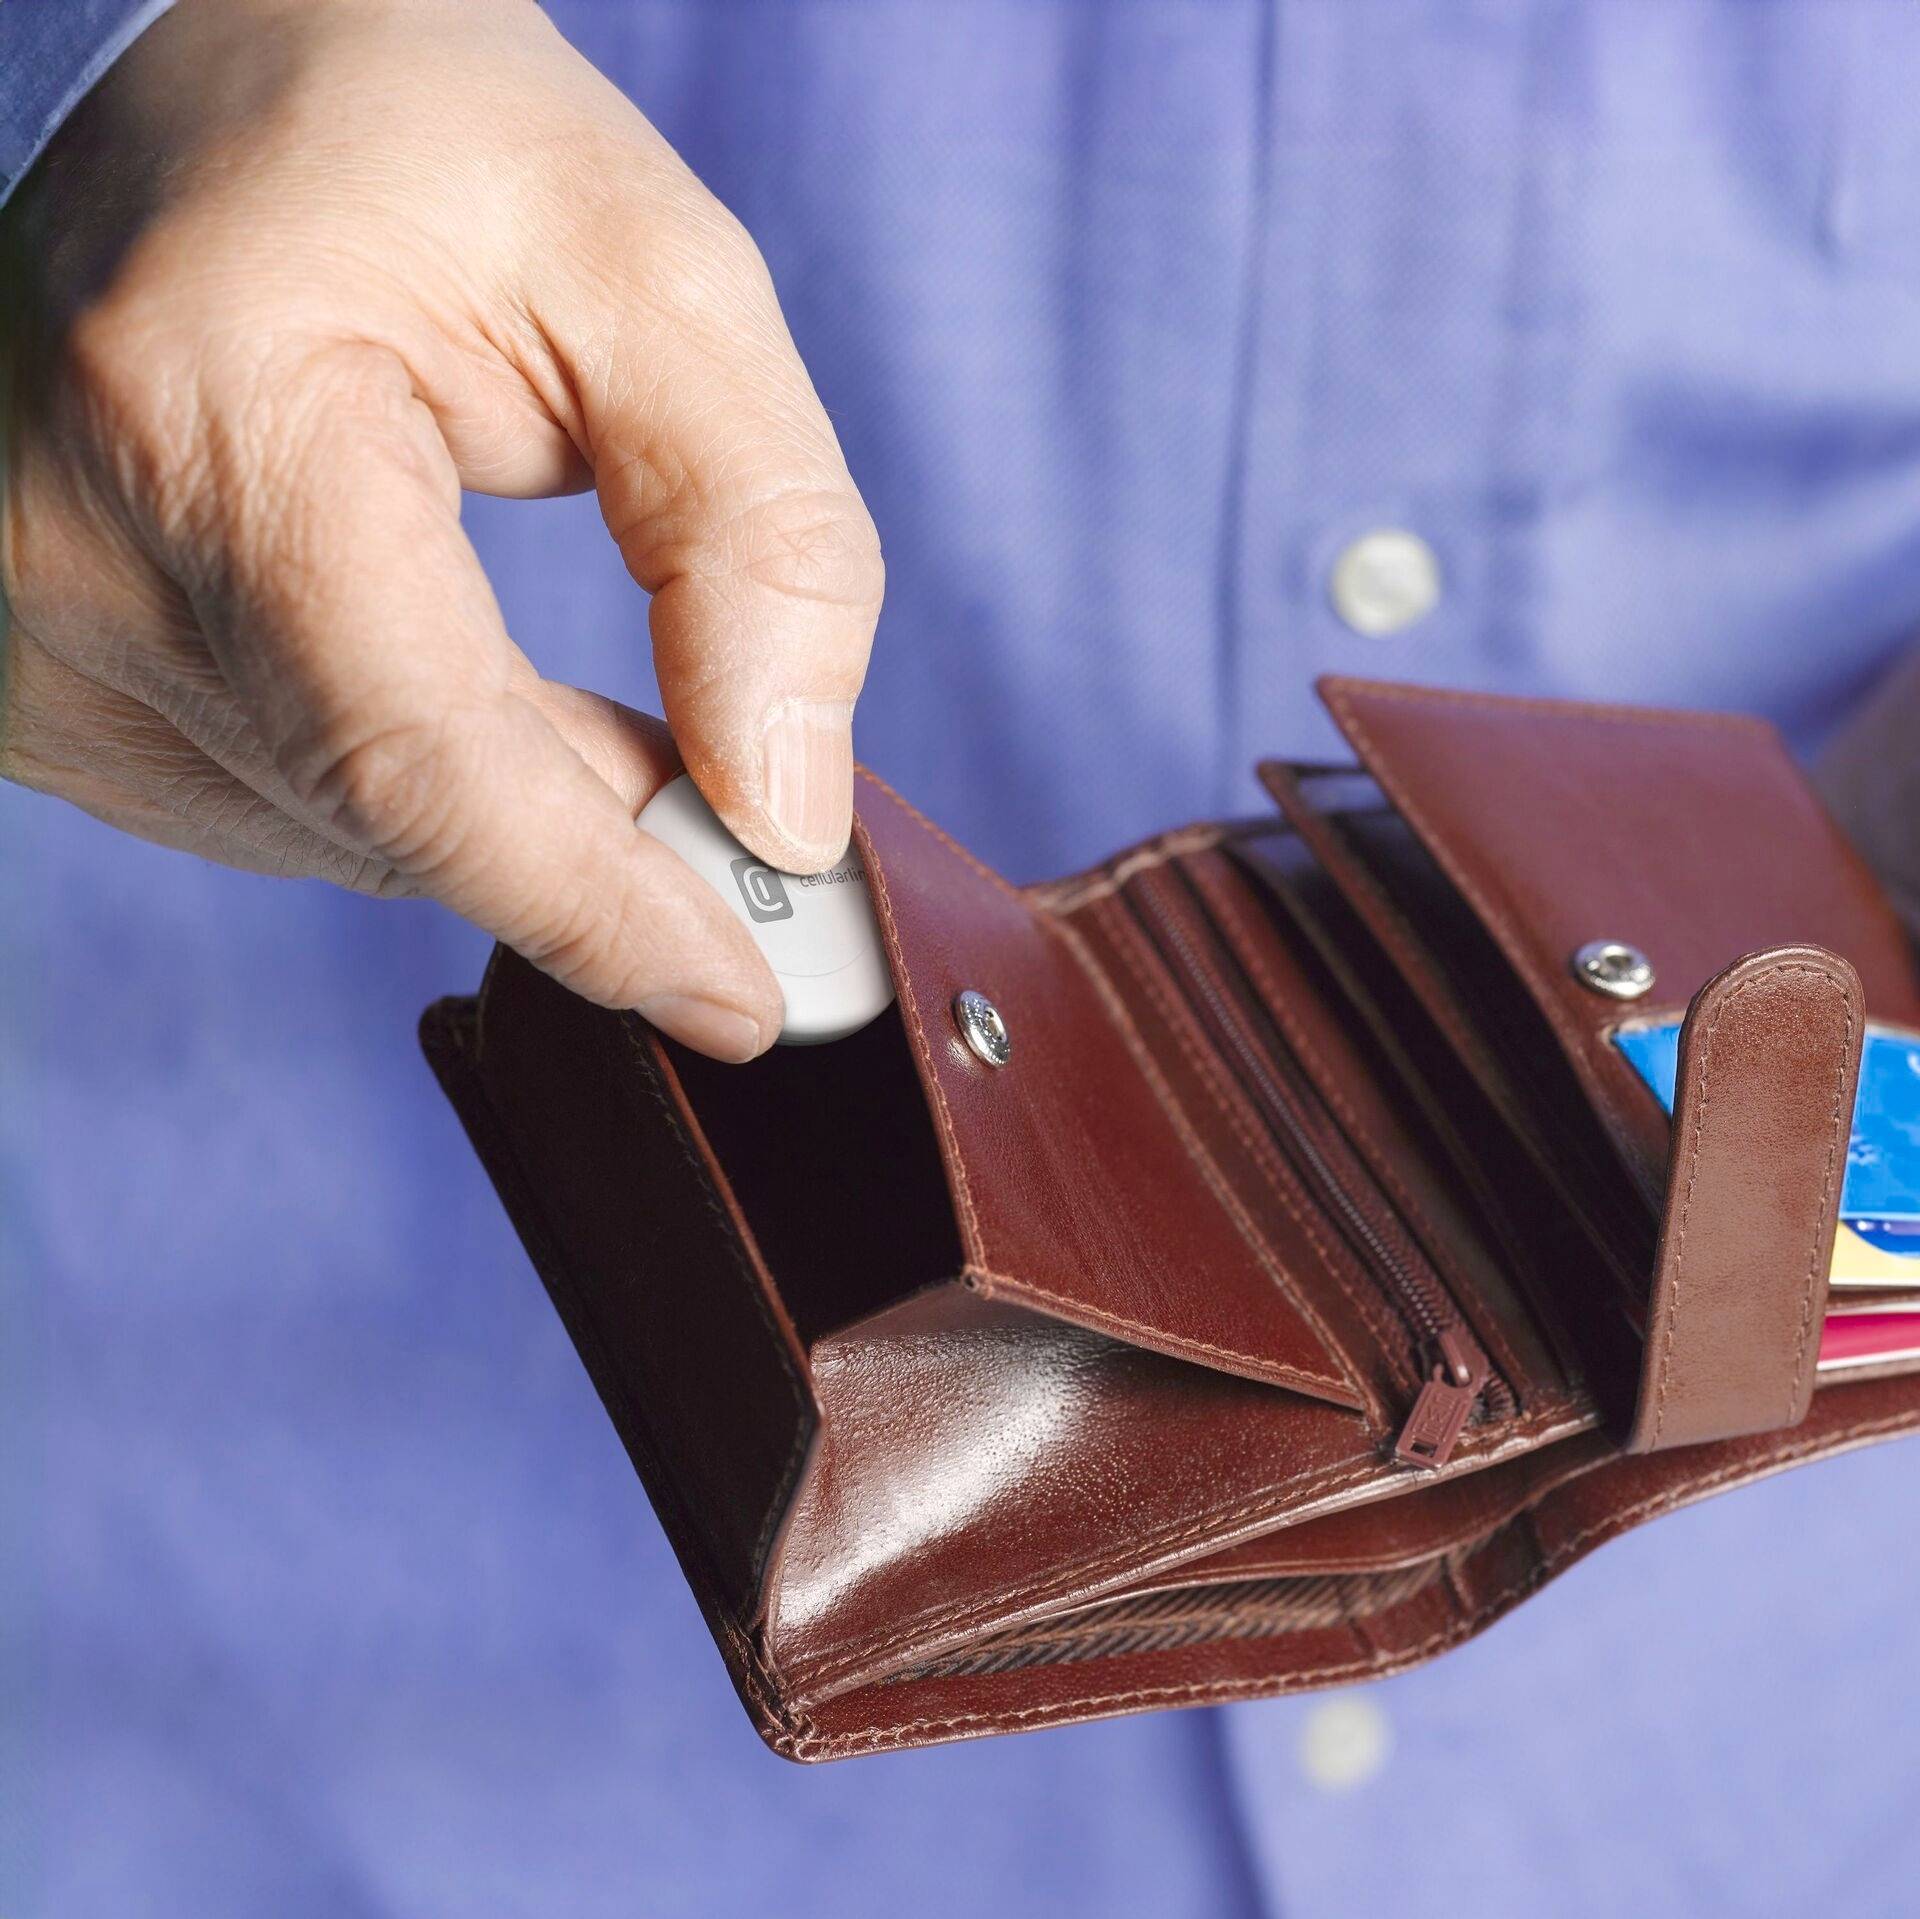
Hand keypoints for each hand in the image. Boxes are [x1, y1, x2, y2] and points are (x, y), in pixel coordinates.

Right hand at [0, 0, 882, 1060]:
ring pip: (349, 836)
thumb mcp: (650, 274)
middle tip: (761, 867)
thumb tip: (783, 806)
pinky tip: (496, 716)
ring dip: (522, 818)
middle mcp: (66, 566)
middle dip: (604, 865)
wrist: (175, 79)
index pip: (422, 762)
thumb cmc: (409, 136)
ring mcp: (31, 648)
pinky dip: (428, 792)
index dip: (600, 910)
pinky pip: (286, 806)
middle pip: (396, 818)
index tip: (745, 1002)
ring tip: (635, 735)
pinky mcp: (46, 689)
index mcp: (204, 424)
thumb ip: (756, 533)